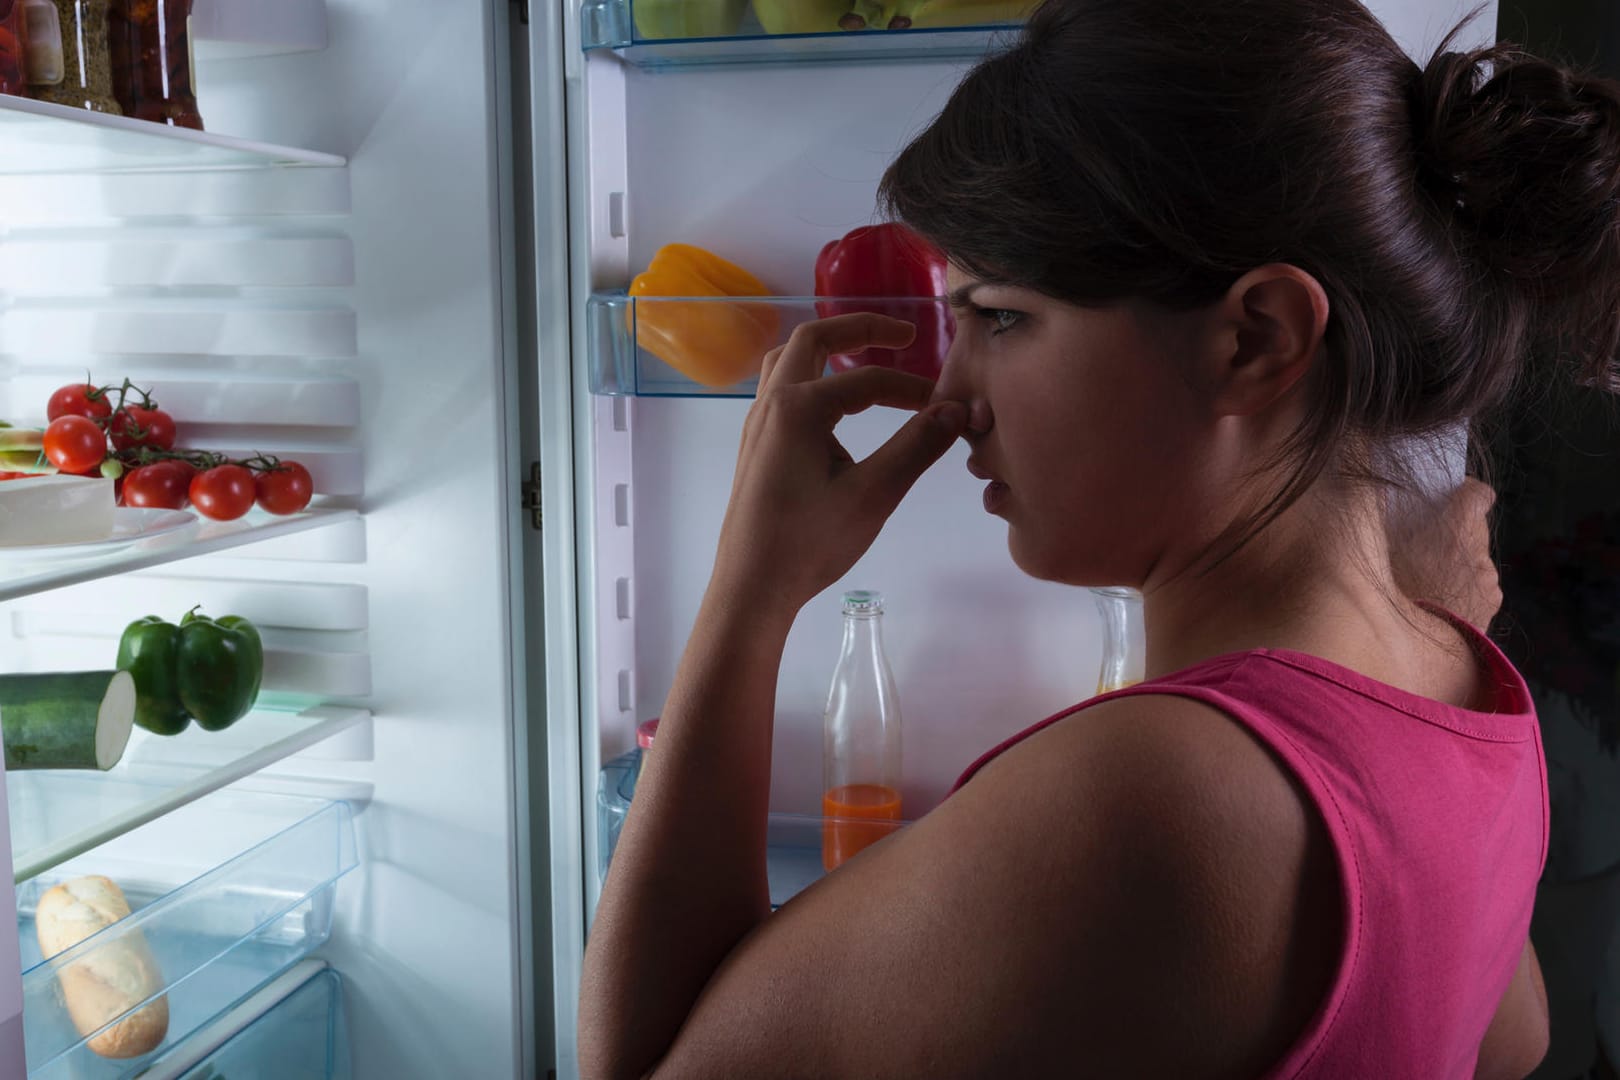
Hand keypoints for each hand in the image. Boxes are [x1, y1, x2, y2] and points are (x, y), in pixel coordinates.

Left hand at [709, 313, 967, 618]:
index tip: (946, 406)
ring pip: (789, 362)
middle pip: (814, 340)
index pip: (866, 380)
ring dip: (829, 351)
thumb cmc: (809, 542)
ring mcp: (757, 425)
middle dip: (860, 329)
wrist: (752, 586)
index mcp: (798, 407)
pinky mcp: (755, 447)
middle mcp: (771, 404)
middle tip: (903, 334)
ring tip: (865, 358)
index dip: (911, 388)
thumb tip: (955, 410)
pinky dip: (813, 379)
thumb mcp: (873, 494)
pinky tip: (836, 410)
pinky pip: (782, 390)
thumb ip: (916, 446)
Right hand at [1389, 477, 1501, 630]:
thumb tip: (1383, 497)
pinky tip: (1435, 602)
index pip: (1477, 494)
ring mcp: (1488, 585)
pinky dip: (1460, 589)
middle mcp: (1480, 554)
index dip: (1462, 492)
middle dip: (1453, 530)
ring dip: (1456, 562)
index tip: (1445, 498)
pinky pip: (1477, 588)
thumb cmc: (1387, 596)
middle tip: (1421, 543)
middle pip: (1474, 528)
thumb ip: (1389, 520)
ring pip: (1475, 560)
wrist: (1408, 655)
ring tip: (1424, 580)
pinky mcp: (1489, 610)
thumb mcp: (1375, 549)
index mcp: (1457, 530)